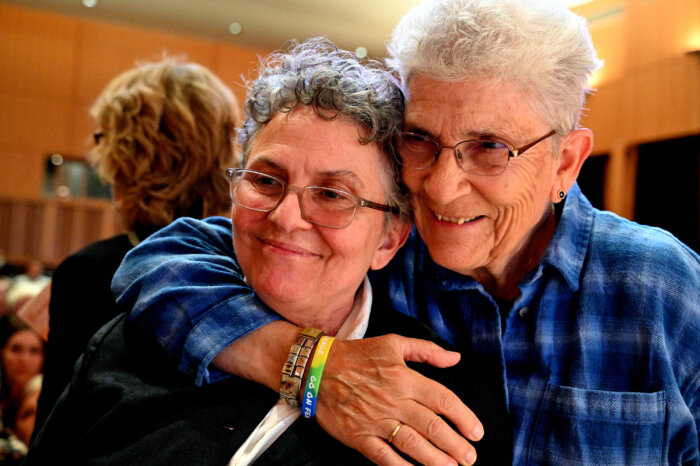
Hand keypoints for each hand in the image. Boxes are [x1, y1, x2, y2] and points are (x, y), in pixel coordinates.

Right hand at [315, 334, 482, 465]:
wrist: (316, 368)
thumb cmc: (357, 355)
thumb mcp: (393, 343)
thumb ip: (426, 351)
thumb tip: (456, 358)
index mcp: (405, 378)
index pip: (443, 400)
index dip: (464, 417)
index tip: (477, 432)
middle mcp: (394, 401)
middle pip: (432, 427)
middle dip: (456, 445)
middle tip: (470, 458)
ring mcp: (375, 420)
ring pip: (412, 444)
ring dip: (436, 459)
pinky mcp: (358, 436)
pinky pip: (383, 456)